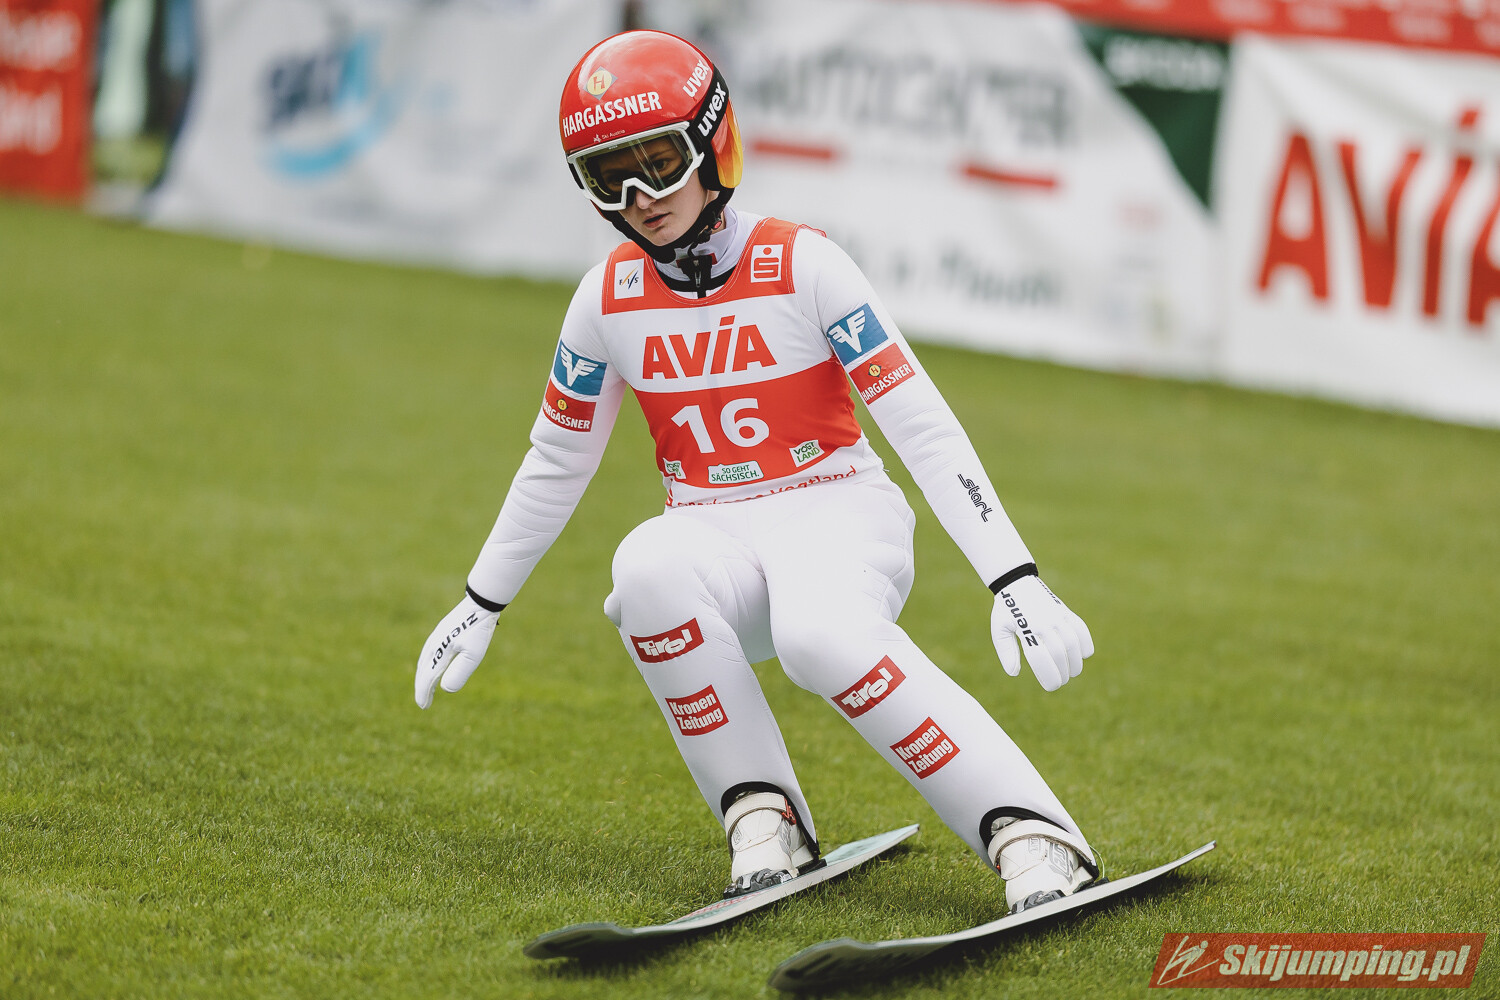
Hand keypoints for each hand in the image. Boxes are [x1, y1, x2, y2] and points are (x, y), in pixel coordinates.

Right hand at [414, 595, 499, 708]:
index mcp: (439, 652)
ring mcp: (436, 637)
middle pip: (422, 671)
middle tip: (423, 703)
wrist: (480, 603)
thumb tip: (444, 689)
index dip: (424, 693)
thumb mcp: (473, 654)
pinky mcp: (441, 632)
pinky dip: (427, 664)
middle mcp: (433, 645)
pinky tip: (433, 666)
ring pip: (424, 661)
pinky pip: (429, 653)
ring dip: (423, 676)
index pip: (427, 678)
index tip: (424, 707)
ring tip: (426, 688)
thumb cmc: (478, 629)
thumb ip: (459, 672)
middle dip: (422, 687)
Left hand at [990, 575, 1092, 691]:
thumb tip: (1014, 673)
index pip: (1040, 658)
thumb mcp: (999, 630)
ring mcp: (1057, 615)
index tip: (1052, 686)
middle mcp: (1044, 622)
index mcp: (1026, 629)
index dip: (1049, 675)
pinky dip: (1086, 643)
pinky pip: (1081, 628)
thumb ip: (1006, 651)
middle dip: (1063, 672)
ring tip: (1073, 672)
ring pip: (1073, 642)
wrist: (1016, 583)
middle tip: (1061, 681)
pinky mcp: (1065, 611)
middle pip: (1059, 653)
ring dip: (1076, 661)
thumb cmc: (1006, 610)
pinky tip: (1084, 655)